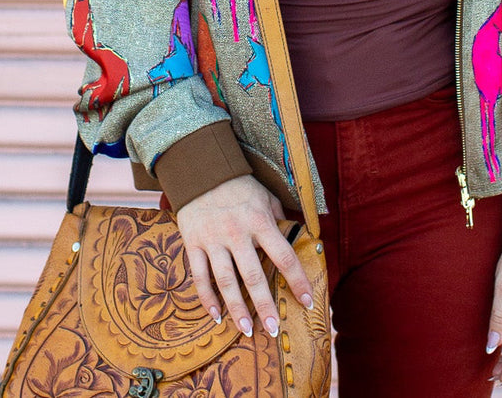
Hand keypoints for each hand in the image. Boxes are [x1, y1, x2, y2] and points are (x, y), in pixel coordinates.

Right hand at [176, 174, 314, 339]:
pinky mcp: (194, 243)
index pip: (283, 256)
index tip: (307, 301)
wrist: (201, 171)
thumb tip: (294, 238)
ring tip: (246, 330)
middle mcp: (237, 233)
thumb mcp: (265, 197)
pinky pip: (200, 276)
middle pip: (253, 276)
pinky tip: (216, 315)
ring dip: (237, 308)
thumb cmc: (239, 186)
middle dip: (264, 305)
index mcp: (260, 221)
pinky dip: (207, 298)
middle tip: (272, 329)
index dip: (297, 280)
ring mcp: (214, 239)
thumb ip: (278, 219)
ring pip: (226, 281)